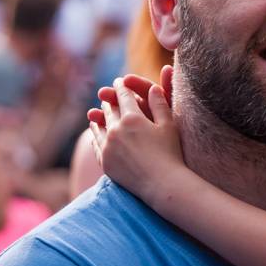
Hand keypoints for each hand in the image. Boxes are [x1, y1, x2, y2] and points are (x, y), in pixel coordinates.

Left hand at [88, 75, 182, 206]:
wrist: (162, 184)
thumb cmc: (170, 153)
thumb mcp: (168, 125)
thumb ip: (159, 103)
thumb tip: (153, 87)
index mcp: (132, 118)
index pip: (124, 96)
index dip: (122, 86)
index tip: (120, 81)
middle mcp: (116, 130)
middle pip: (109, 109)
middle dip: (110, 100)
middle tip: (107, 95)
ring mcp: (108, 147)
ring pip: (99, 126)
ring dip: (99, 116)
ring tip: (97, 112)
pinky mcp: (104, 162)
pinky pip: (96, 144)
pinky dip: (95, 134)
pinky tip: (96, 132)